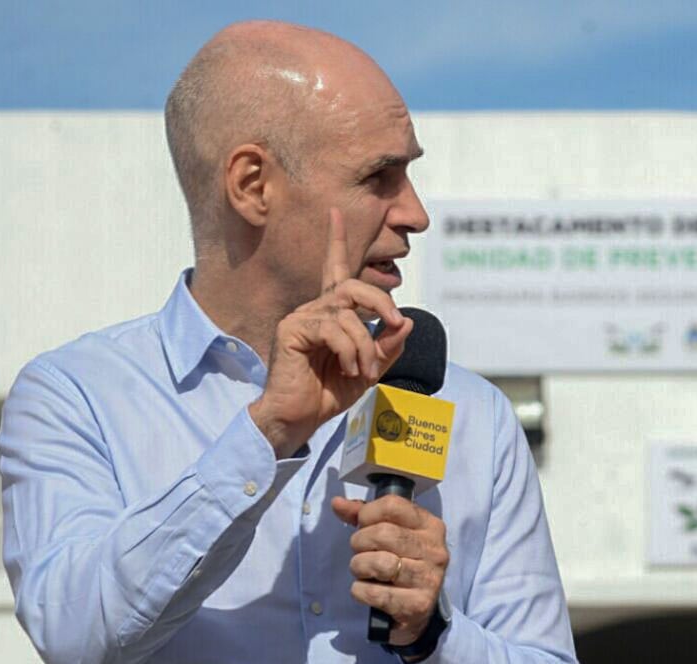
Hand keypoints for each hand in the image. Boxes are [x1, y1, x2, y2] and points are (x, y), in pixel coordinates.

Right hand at [249, 208, 412, 457]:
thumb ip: (387, 346)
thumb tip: (405, 321)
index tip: (335, 212)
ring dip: (366, 342)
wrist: (299, 419)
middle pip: (352, 285)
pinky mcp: (291, 330)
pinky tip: (349, 368)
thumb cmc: (328, 394)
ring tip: (365, 369)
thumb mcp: (369, 370)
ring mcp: (301, 317)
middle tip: (394, 323)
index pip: (335, 270)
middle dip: (380, 301)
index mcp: (331, 314)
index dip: (336, 241)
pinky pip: (333, 328)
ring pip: (347, 312)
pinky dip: (350, 349)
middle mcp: (314, 310)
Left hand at [331, 494, 448, 646]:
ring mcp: (429, 578)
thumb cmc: (401, 564)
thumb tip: (338, 503)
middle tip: (360, 552)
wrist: (417, 611)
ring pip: (379, 563)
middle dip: (359, 542)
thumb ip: (364, 516)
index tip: (363, 525)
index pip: (392, 506)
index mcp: (430, 526)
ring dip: (359, 567)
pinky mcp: (418, 604)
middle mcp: (434, 550)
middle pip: (383, 534)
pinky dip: (361, 591)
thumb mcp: (389, 535)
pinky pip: (375, 593)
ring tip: (364, 571)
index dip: (367, 514)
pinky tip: (367, 590)